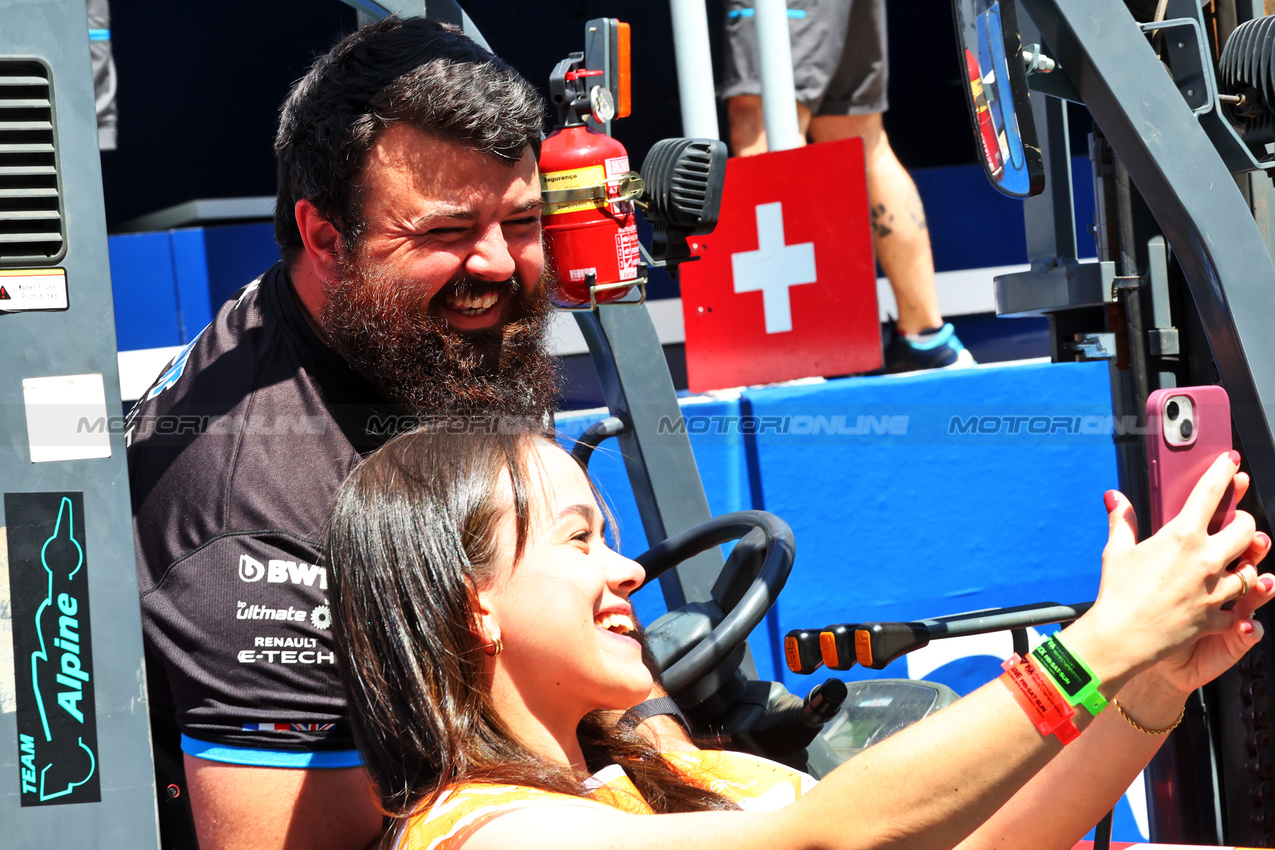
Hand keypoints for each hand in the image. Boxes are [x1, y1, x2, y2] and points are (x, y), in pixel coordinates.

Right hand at [1079, 453, 1265, 684]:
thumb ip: (1122, 521)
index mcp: (1182, 537)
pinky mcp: (1216, 616)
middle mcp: (1205, 559)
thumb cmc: (1117, 594)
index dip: (1224, 473)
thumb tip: (1115, 498)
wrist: (1121, 637)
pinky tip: (1222, 598)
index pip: (1211, 494)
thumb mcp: (1116, 551)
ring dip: (1245, 562)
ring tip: (1232, 561)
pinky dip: (1233, 602)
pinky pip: (1238, 606)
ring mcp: (1214, 589)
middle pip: (1246, 529)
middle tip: (1233, 522)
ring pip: (1252, 568)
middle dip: (1243, 522)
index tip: (1232, 462)